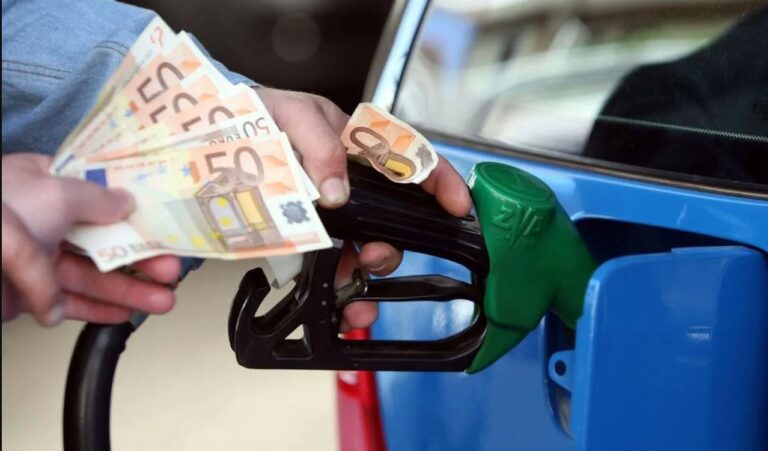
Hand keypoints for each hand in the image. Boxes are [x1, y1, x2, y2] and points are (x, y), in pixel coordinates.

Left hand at [1, 154, 180, 325]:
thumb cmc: (0, 213)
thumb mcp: (56, 191)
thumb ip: (98, 199)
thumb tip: (126, 201)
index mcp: (45, 185)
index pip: (99, 198)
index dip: (134, 212)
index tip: (163, 226)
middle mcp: (44, 220)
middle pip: (104, 241)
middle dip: (141, 258)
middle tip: (171, 271)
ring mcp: (37, 258)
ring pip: (93, 275)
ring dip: (128, 288)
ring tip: (162, 301)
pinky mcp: (30, 293)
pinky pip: (72, 302)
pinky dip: (98, 309)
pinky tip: (125, 315)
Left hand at [257, 88, 472, 330]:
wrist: (209, 139)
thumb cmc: (255, 114)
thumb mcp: (289, 113)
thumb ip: (320, 144)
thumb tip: (338, 192)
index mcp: (356, 144)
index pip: (410, 158)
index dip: (440, 181)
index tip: (457, 207)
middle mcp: (351, 182)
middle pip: (393, 219)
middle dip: (392, 246)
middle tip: (374, 257)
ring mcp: (331, 212)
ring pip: (366, 248)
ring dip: (367, 277)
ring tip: (353, 296)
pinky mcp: (307, 235)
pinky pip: (332, 265)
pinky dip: (340, 290)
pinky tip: (340, 308)